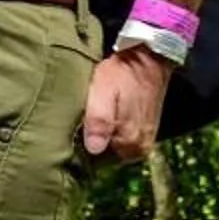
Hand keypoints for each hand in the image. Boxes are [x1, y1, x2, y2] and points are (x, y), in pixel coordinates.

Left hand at [82, 47, 169, 161]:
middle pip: (104, 157)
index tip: (70, 133)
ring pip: (112, 148)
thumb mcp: (103, 92)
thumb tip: (94, 149)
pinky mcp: (145, 131)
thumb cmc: (121, 73)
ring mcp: (144, 140)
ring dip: (99, 137)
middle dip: (89, 144)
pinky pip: (121, 139)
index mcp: (129, 143)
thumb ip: (99, 121)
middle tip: (78, 122)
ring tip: (89, 117)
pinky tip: (102, 116)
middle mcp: (139, 147)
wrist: (148, 58)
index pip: (96, 162)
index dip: (80, 149)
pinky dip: (110, 131)